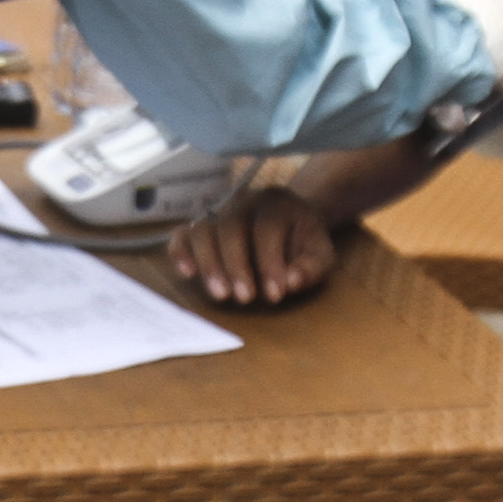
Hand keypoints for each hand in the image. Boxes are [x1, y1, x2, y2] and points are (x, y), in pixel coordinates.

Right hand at [169, 184, 336, 306]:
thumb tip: (291, 282)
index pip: (267, 228)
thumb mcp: (321, 254)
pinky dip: (181, 252)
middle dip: (236, 265)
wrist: (291, 221)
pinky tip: (188, 274)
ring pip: (203, 229)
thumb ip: (311, 267)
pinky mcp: (204, 226)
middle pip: (230, 226)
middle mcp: (245, 202)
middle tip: (245, 299)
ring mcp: (220, 212)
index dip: (269, 262)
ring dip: (208, 263)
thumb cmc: (304, 242)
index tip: (275, 295)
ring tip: (220, 294)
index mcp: (277, 204)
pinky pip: (184, 233)